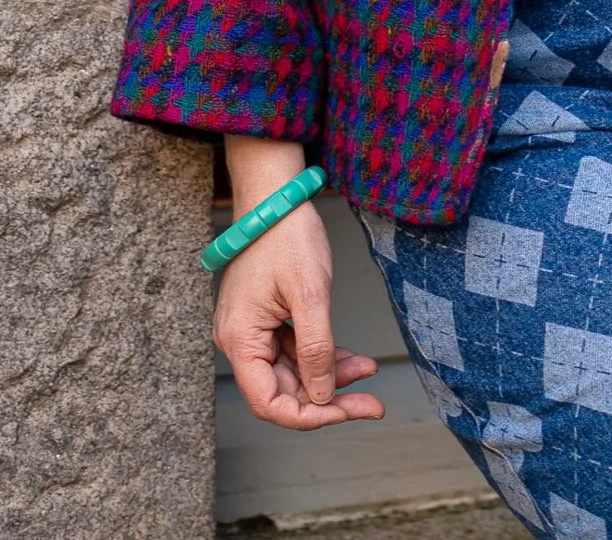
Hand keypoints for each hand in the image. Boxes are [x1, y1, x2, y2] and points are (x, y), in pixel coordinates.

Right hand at [213, 198, 384, 430]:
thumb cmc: (287, 234)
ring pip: (293, 372)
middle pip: (283, 390)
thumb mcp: (311, 292)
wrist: (278, 196)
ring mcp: (252, 329)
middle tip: (371, 402)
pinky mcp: (266, 319)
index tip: (346, 411)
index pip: (268, 402)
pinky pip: (294, 350)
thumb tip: (322, 396)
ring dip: (330, 376)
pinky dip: (323, 355)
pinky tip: (352, 358)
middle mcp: (240, 340)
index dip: (308, 415)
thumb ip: (317, 348)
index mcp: (240, 338)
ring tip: (368, 371)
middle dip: (328, 396)